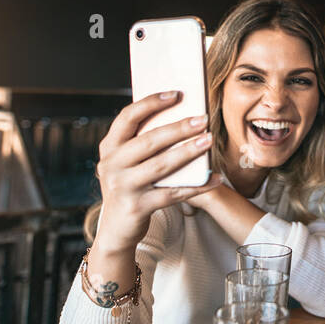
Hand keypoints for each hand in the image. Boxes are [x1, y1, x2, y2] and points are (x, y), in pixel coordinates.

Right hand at [94, 91, 222, 251]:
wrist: (116, 230)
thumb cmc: (130, 186)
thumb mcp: (127, 163)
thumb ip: (143, 142)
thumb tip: (182, 116)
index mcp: (109, 148)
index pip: (127, 118)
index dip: (151, 103)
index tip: (176, 94)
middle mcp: (111, 165)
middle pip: (149, 141)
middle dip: (179, 128)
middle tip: (203, 119)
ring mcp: (122, 187)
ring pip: (161, 165)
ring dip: (188, 151)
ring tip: (209, 140)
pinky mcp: (137, 207)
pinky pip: (173, 193)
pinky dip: (197, 186)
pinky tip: (215, 179)